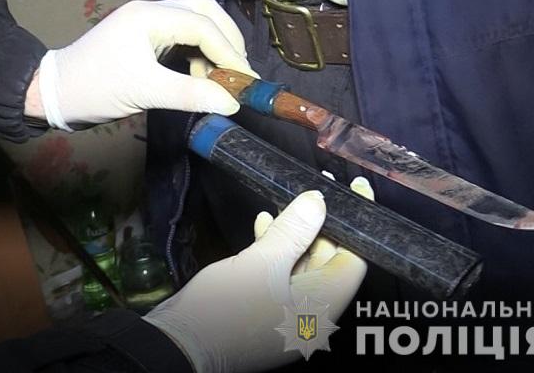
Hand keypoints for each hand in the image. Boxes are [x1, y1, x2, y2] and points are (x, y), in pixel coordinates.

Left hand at [26, 0, 256, 127]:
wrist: (55, 93)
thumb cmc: (94, 89)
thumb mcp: (144, 92)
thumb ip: (190, 94)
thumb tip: (231, 102)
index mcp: (149, 16)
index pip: (203, 24)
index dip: (229, 51)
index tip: (245, 79)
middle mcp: (151, 12)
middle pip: (204, 11)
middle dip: (227, 39)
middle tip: (239, 70)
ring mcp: (147, 23)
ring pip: (195, 23)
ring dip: (213, 48)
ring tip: (219, 80)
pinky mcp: (145, 38)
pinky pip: (182, 38)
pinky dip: (198, 55)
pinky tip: (199, 78)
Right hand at [143, 178, 373, 372]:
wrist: (177, 345)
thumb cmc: (221, 311)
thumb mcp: (261, 263)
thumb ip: (293, 230)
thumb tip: (318, 202)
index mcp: (320, 309)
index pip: (353, 261)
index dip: (356, 223)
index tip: (356, 191)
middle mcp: (310, 314)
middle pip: (328, 261)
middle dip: (322, 223)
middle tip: (318, 187)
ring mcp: (285, 314)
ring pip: (301, 265)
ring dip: (296, 233)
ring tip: (288, 200)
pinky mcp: (263, 310)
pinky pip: (280, 275)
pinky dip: (275, 250)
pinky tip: (263, 224)